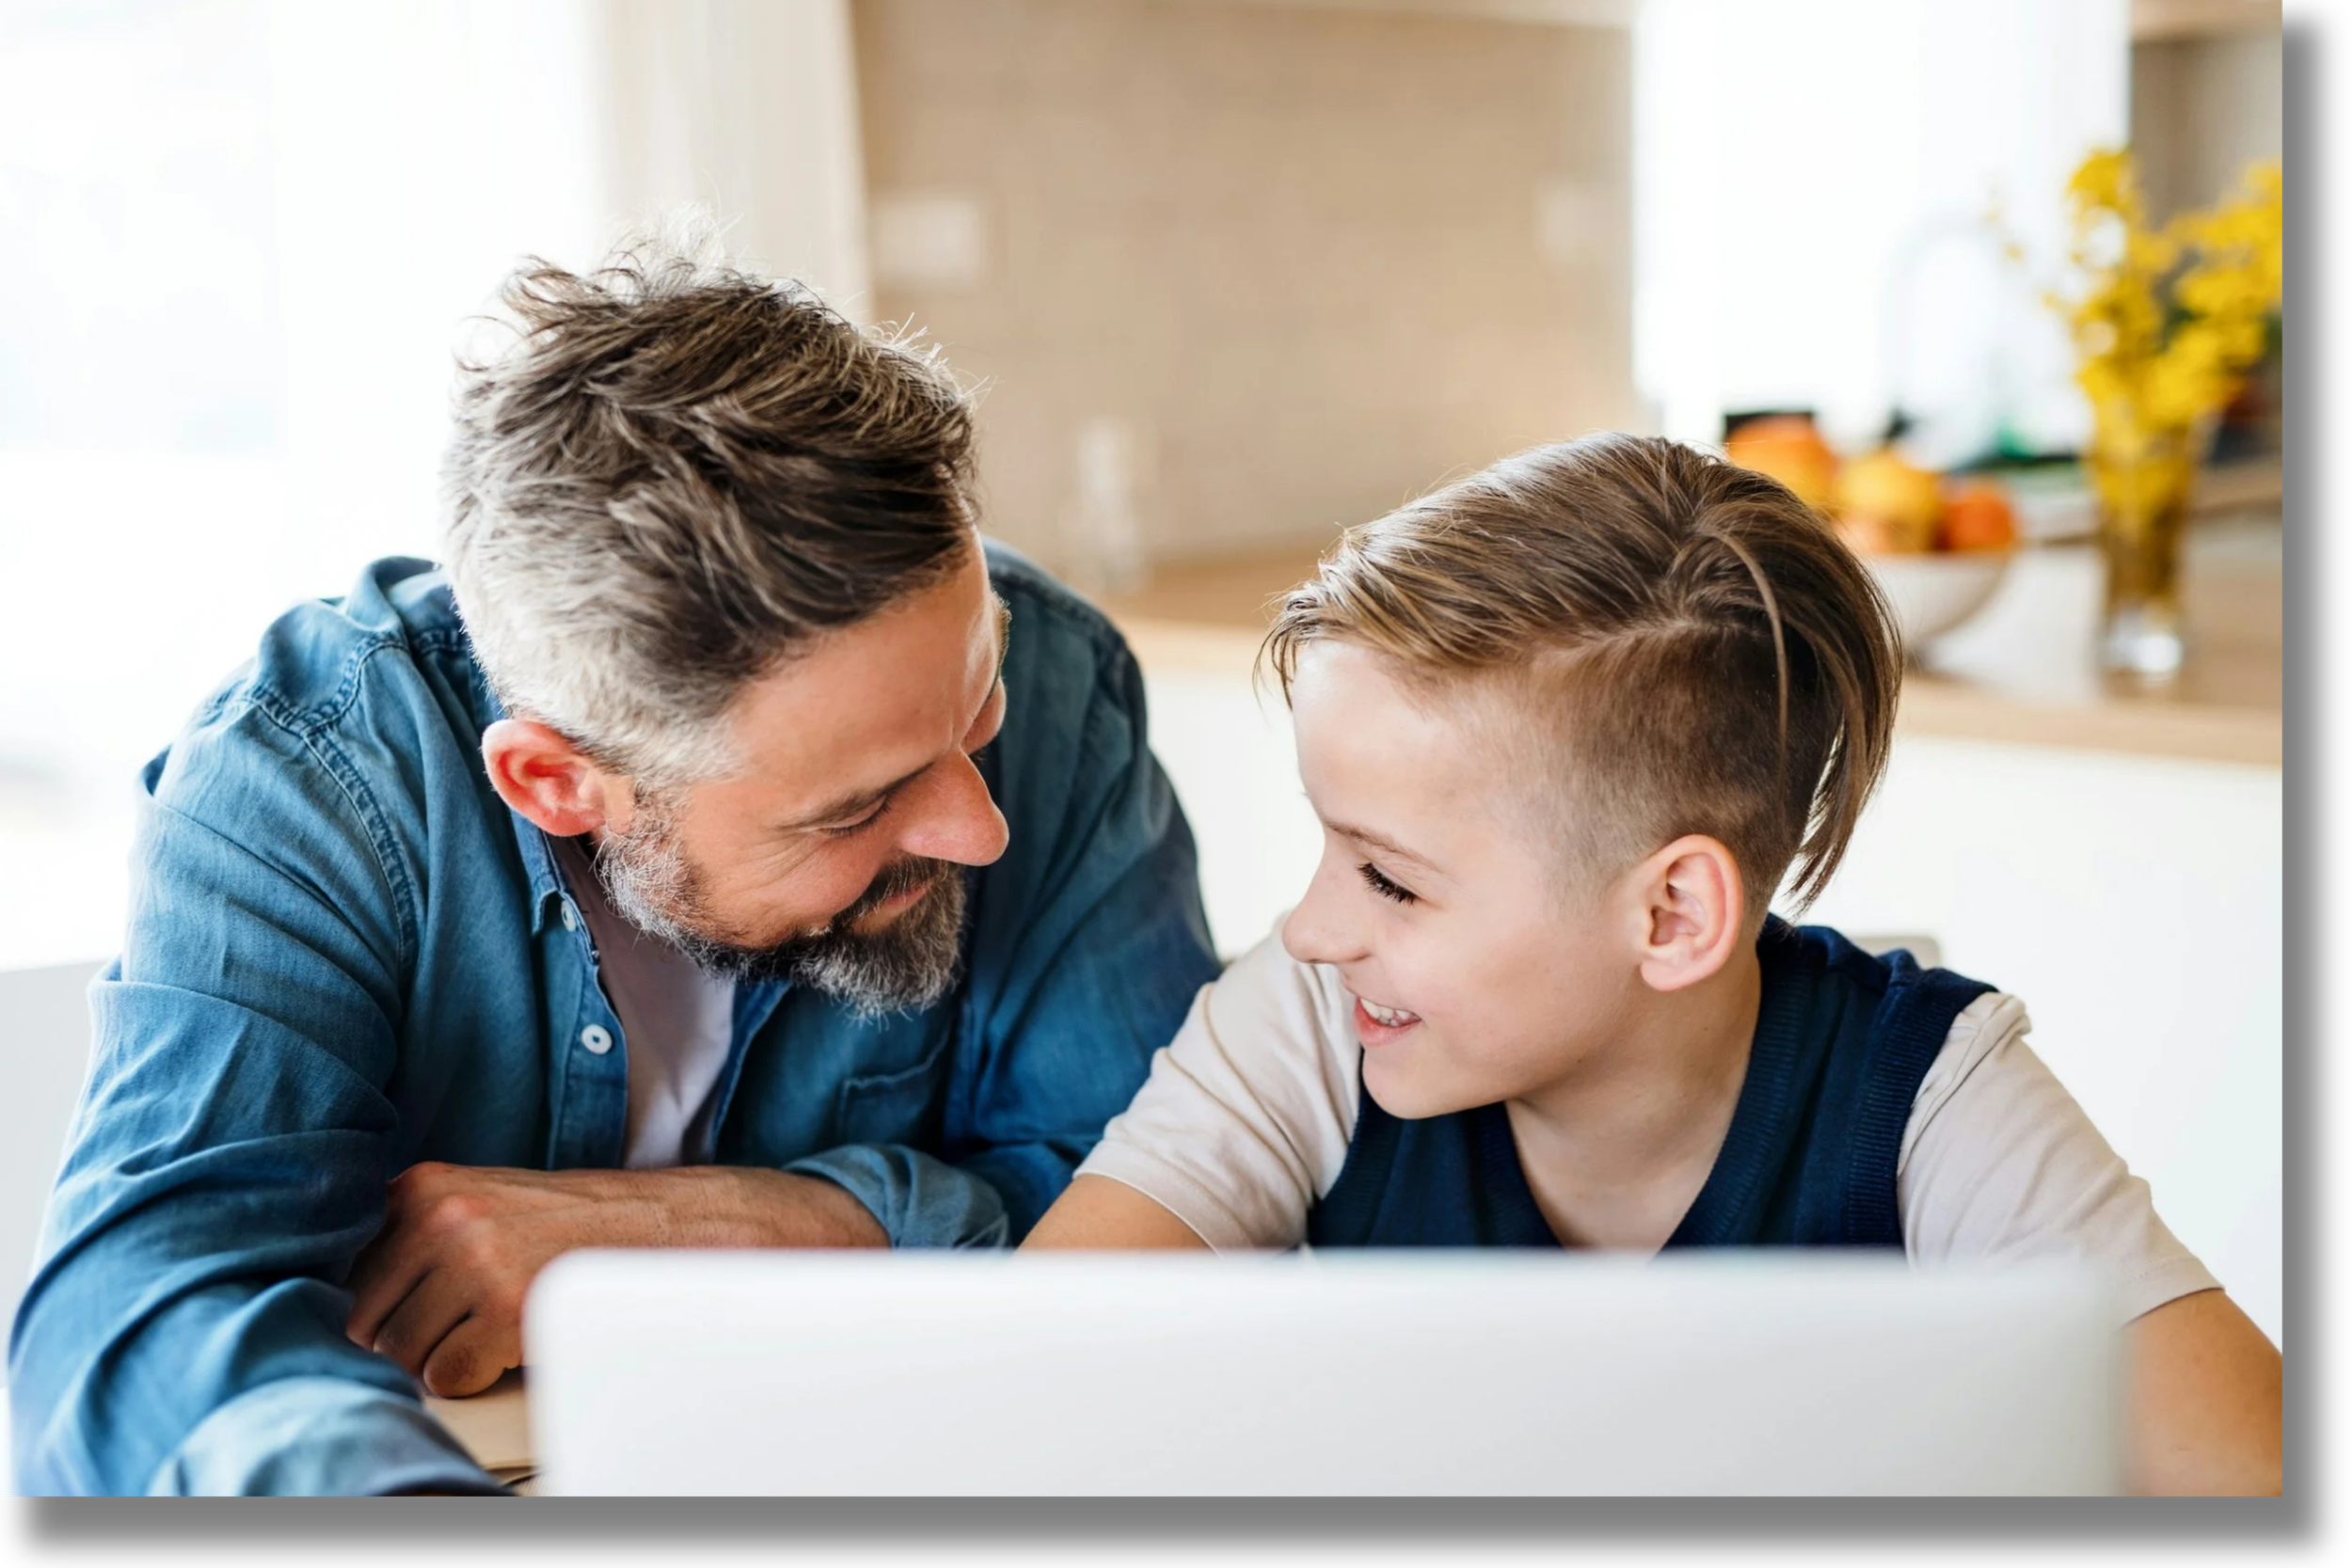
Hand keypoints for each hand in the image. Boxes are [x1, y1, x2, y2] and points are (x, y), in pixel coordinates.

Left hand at [345, 1162, 884, 1395]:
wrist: (667, 1228)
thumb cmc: (570, 1226)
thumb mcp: (482, 1202)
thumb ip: (415, 1235)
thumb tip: (345, 1307)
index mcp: (425, 1186)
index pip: (348, 1271)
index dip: (382, 1303)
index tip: (416, 1306)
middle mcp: (442, 1216)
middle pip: (367, 1318)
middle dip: (406, 1336)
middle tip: (463, 1323)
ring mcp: (473, 1262)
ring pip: (402, 1353)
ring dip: (442, 1356)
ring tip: (493, 1327)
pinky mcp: (503, 1311)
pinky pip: (446, 1377)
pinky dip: (474, 1375)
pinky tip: (511, 1343)